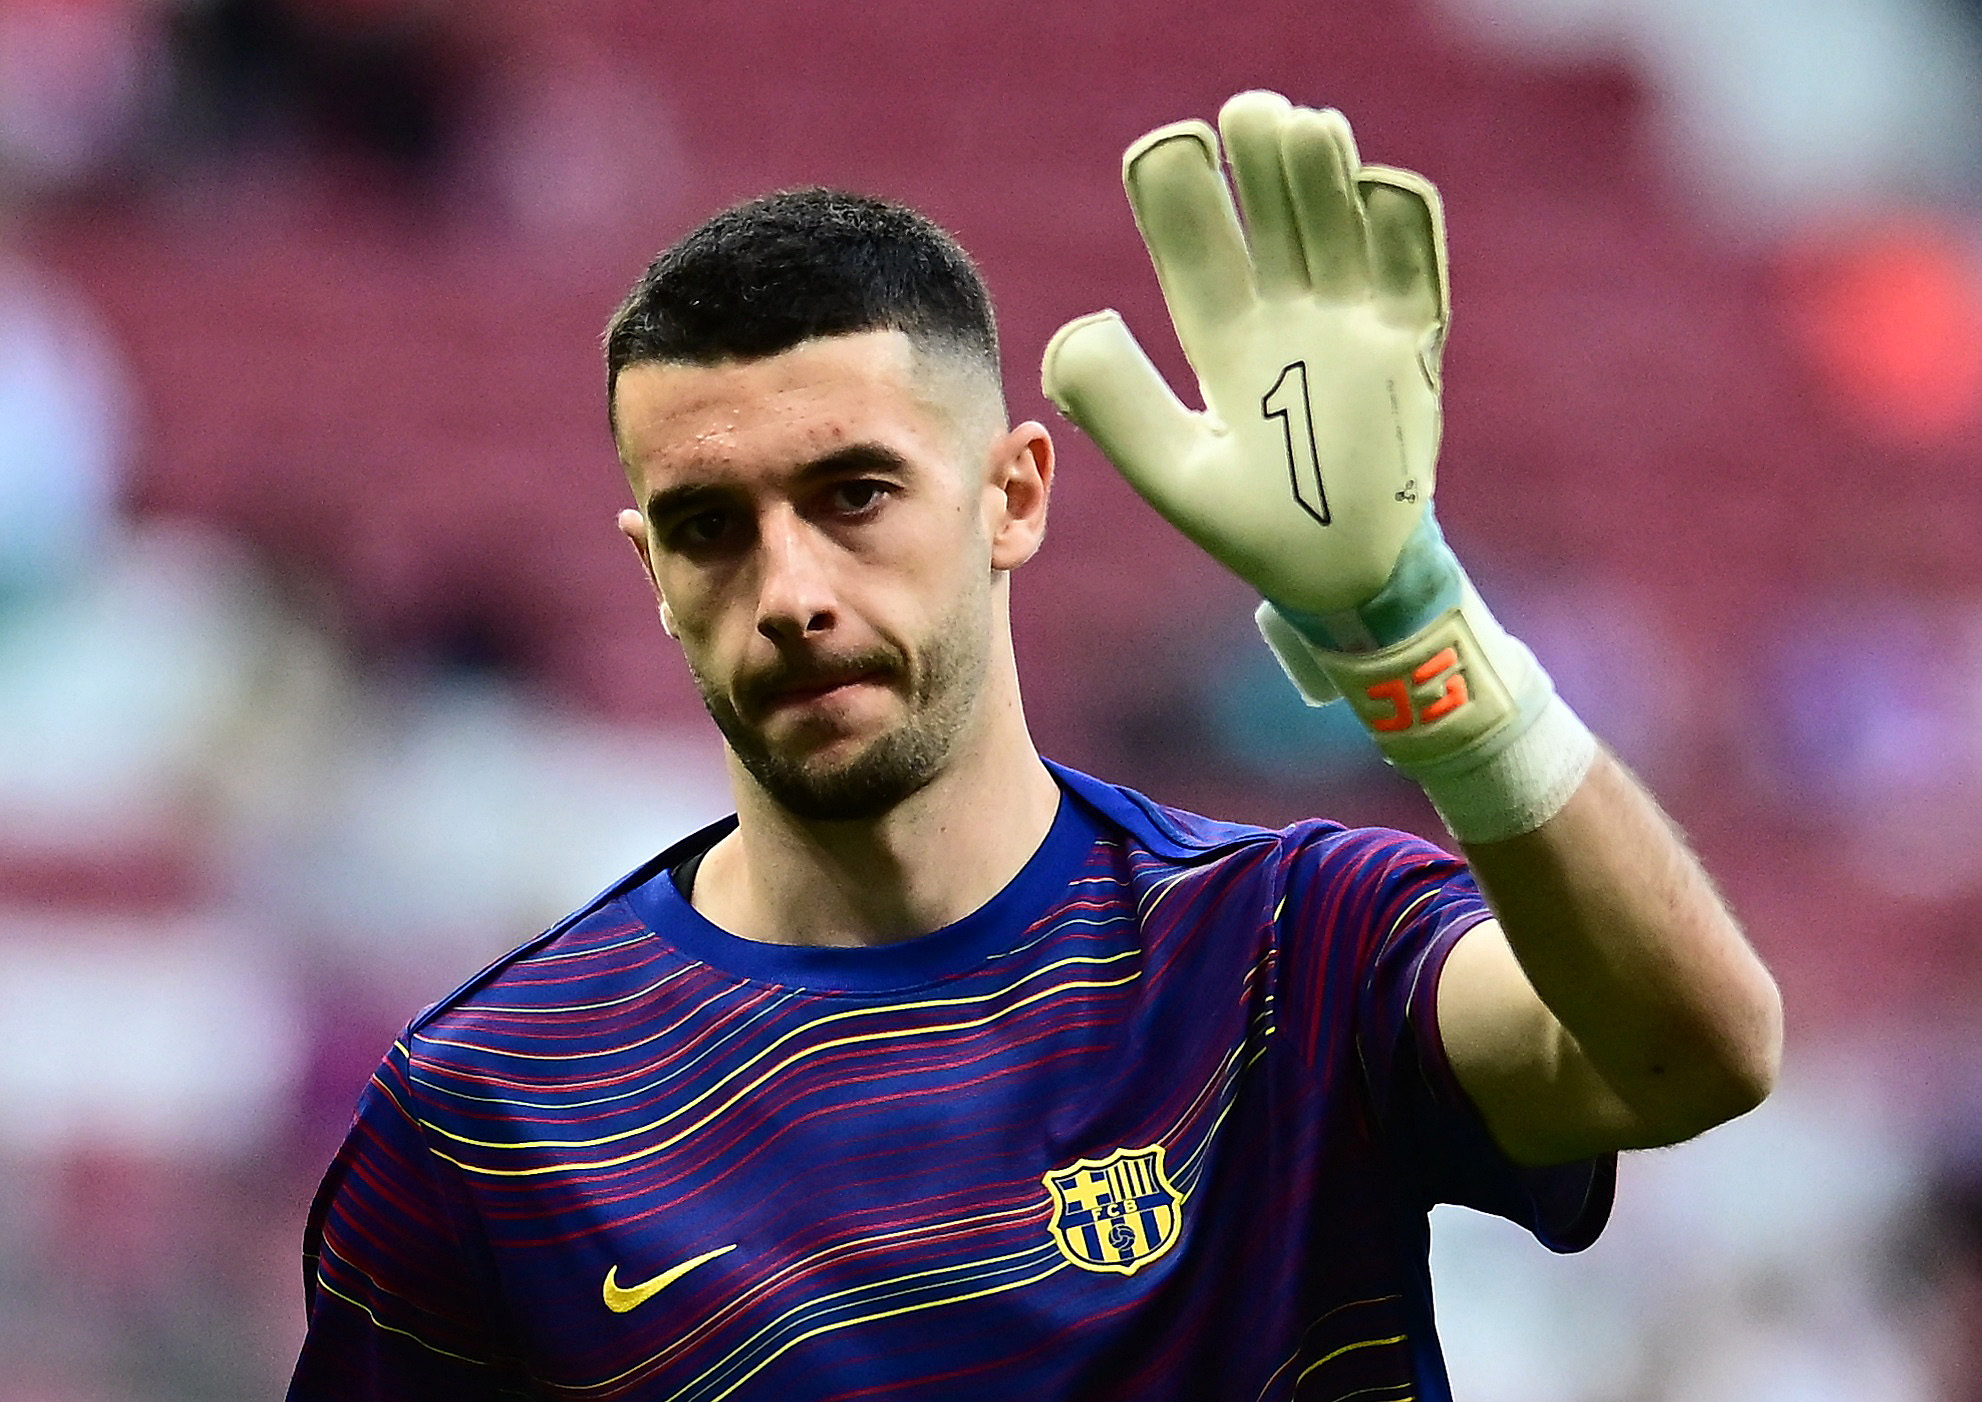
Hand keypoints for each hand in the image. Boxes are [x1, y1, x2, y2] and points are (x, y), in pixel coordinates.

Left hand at [1042, 91, 1447, 620]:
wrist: (1344, 579)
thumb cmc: (1258, 529)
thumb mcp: (1176, 474)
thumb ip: (1119, 407)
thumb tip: (1079, 325)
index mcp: (1226, 341)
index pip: (1196, 252)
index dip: (1181, 198)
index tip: (1166, 150)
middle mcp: (1290, 319)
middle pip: (1273, 220)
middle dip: (1260, 165)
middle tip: (1245, 112)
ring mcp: (1355, 328)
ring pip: (1342, 229)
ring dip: (1326, 178)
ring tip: (1305, 128)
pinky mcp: (1414, 350)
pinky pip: (1415, 275)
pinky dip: (1404, 230)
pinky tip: (1381, 185)